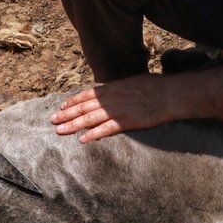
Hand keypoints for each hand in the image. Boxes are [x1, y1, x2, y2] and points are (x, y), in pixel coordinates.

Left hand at [50, 74, 177, 142]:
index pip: (87, 95)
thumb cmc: (156, 87)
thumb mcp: (133, 82)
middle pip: (83, 107)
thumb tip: (112, 92)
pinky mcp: (126, 122)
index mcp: (113, 88)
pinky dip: (93, 134)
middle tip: (52, 120)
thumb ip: (119, 89)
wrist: (170, 94)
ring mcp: (117, 110)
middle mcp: (111, 98)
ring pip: (89, 118)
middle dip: (66, 114)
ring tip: (60, 130)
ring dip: (73, 124)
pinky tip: (83, 139)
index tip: (61, 107)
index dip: (72, 101)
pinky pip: (105, 129)